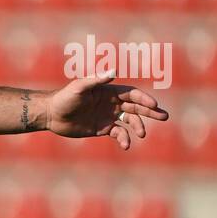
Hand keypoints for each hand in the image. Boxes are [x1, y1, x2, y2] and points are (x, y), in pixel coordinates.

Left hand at [45, 70, 170, 149]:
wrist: (51, 115)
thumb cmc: (64, 98)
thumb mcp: (78, 88)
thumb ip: (95, 80)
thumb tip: (113, 72)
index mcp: (109, 91)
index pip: (132, 94)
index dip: (143, 99)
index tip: (154, 105)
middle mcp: (111, 103)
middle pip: (136, 107)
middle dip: (151, 111)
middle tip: (165, 117)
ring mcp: (108, 116)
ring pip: (129, 121)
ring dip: (138, 127)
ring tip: (142, 134)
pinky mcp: (103, 129)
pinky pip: (118, 133)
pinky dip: (124, 138)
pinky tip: (126, 145)